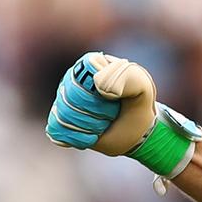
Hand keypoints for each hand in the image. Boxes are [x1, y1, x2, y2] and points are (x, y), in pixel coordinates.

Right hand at [46, 52, 200, 177]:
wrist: (135, 130)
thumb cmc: (137, 104)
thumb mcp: (143, 88)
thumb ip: (129, 78)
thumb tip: (99, 85)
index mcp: (90, 64)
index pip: (83, 77)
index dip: (102, 94)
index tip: (117, 99)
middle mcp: (71, 79)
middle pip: (71, 98)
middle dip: (98, 112)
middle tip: (113, 114)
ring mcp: (62, 100)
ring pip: (64, 115)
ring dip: (91, 126)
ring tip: (104, 123)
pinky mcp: (58, 120)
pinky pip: (57, 130)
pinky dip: (79, 138)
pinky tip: (93, 135)